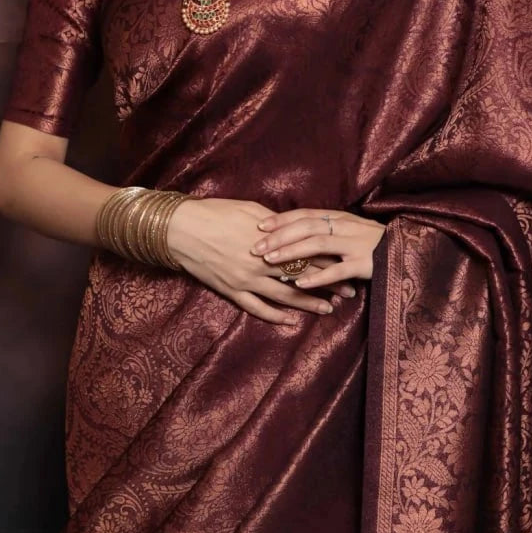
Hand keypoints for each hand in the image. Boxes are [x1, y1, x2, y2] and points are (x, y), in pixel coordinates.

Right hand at [165, 196, 360, 325]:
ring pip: (284, 296)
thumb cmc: (216, 213)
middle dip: (328, 284)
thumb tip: (295, 229)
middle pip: (303, 276)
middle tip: (349, 292)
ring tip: (328, 309)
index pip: (308, 252)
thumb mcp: (252, 211)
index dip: (330, 261)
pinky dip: (275, 317)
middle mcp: (262, 263)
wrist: (182, 229)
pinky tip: (291, 322)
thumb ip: (277, 224)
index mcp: (270, 241)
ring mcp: (247, 280)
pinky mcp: (232, 291)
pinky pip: (257, 308)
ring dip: (308, 303)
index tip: (348, 265)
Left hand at [250, 207, 386, 291]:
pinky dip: (318, 277)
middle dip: (279, 236)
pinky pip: (337, 270)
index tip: (258, 225)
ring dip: (292, 252)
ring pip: (318, 244)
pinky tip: (301, 284)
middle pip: (306, 226)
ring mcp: (355, 244)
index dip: (281, 219)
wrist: (409, 250)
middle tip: (256, 246)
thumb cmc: (373, 243)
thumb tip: (295, 233)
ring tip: (271, 260)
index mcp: (339, 218)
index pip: (304, 215)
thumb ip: (326, 229)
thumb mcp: (349, 230)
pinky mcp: (365, 263)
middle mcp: (345, 227)